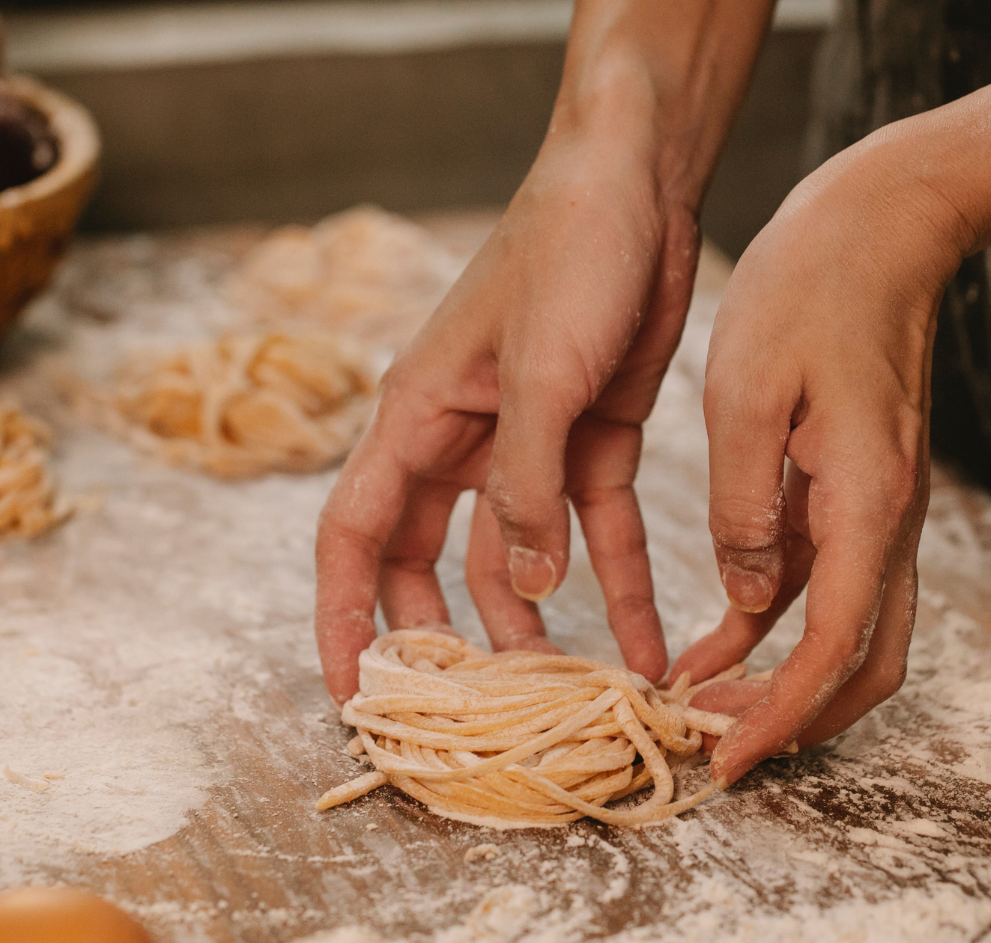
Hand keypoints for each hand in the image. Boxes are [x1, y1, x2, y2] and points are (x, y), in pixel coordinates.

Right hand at [314, 129, 699, 701]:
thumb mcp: (541, 376)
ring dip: (538, 627)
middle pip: (428, 564)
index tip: (354, 693)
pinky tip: (645, 643)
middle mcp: (462, 441)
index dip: (344, 618)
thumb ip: (526, 488)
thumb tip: (522, 592)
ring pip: (513, 561)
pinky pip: (597, 532)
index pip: (356, 537)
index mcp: (417, 418)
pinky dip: (618, 586)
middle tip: (474, 715)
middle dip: (446, 639)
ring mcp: (527, 445)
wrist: (640, 180)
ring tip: (571, 697)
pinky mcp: (594, 440)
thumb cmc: (567, 252)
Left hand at [673, 133, 968, 784]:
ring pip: (850, 632)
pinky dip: (775, 626)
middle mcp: (888, 521)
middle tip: (717, 748)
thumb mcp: (749, 391)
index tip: (723, 756)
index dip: (779, 714)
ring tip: (701, 707)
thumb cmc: (814, 286)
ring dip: (784, 680)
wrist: (884, 221)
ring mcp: (879, 510)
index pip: (833, 649)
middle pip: (863, 665)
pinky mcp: (858, 492)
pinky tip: (715, 640)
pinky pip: (825, 585)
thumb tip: (744, 597)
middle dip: (796, 719)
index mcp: (866, 503)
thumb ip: (746, 504)